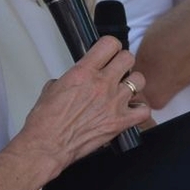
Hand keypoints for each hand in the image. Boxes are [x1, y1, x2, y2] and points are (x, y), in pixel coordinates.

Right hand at [14, 36, 149, 173]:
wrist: (48, 145)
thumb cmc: (46, 121)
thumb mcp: (51, 88)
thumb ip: (68, 79)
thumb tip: (73, 80)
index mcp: (84, 72)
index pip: (109, 44)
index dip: (111, 46)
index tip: (110, 52)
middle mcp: (102, 84)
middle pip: (128, 58)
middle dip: (123, 63)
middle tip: (117, 71)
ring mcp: (114, 102)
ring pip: (139, 81)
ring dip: (133, 84)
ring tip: (124, 91)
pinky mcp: (120, 122)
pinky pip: (144, 110)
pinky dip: (139, 110)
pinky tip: (130, 111)